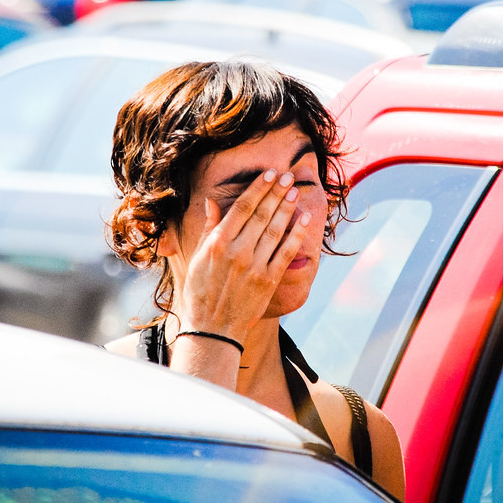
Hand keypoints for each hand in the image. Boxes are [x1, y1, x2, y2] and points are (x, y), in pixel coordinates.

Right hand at [176, 168, 312, 340]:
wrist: (212, 328)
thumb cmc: (201, 291)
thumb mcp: (198, 257)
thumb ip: (208, 228)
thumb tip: (211, 202)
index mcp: (218, 243)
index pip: (242, 207)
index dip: (258, 188)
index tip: (270, 174)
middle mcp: (237, 252)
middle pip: (262, 214)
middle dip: (276, 192)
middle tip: (288, 176)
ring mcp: (254, 266)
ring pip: (276, 230)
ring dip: (287, 208)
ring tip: (295, 191)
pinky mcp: (268, 280)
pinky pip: (286, 252)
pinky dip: (297, 234)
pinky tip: (304, 218)